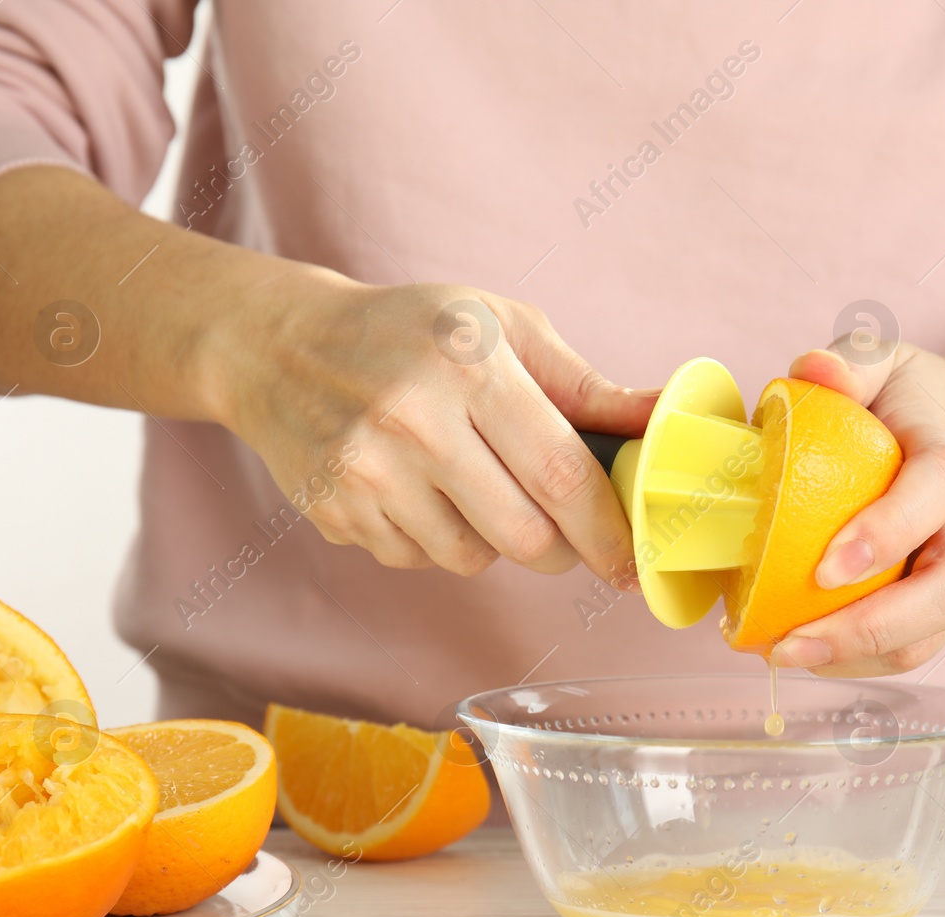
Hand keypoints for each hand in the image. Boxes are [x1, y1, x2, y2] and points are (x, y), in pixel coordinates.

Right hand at [218, 277, 656, 585]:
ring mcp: (366, 472)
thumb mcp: (503, 328)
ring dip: (494, 541)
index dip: (606, 528)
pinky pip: (420, 560)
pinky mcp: (336, 512)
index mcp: (468, 366)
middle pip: (525, 535)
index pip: (560, 473)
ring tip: (474, 486)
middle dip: (561, 549)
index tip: (630, 559)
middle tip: (564, 533)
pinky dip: (437, 540)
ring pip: (473, 558)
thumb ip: (586, 385)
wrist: (281, 348)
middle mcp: (412, 420)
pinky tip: (419, 490)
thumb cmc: (413, 332)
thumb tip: (663, 418)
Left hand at [770, 293, 944, 676]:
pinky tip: (807, 654)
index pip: (932, 499)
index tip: (825, 567)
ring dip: (861, 658)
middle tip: (789, 640)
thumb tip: (809, 373)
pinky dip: (865, 662)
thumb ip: (852, 360)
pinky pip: (920, 646)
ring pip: (934, 635)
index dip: (885, 536)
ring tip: (785, 654)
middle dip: (869, 628)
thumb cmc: (935, 401)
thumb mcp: (895, 360)